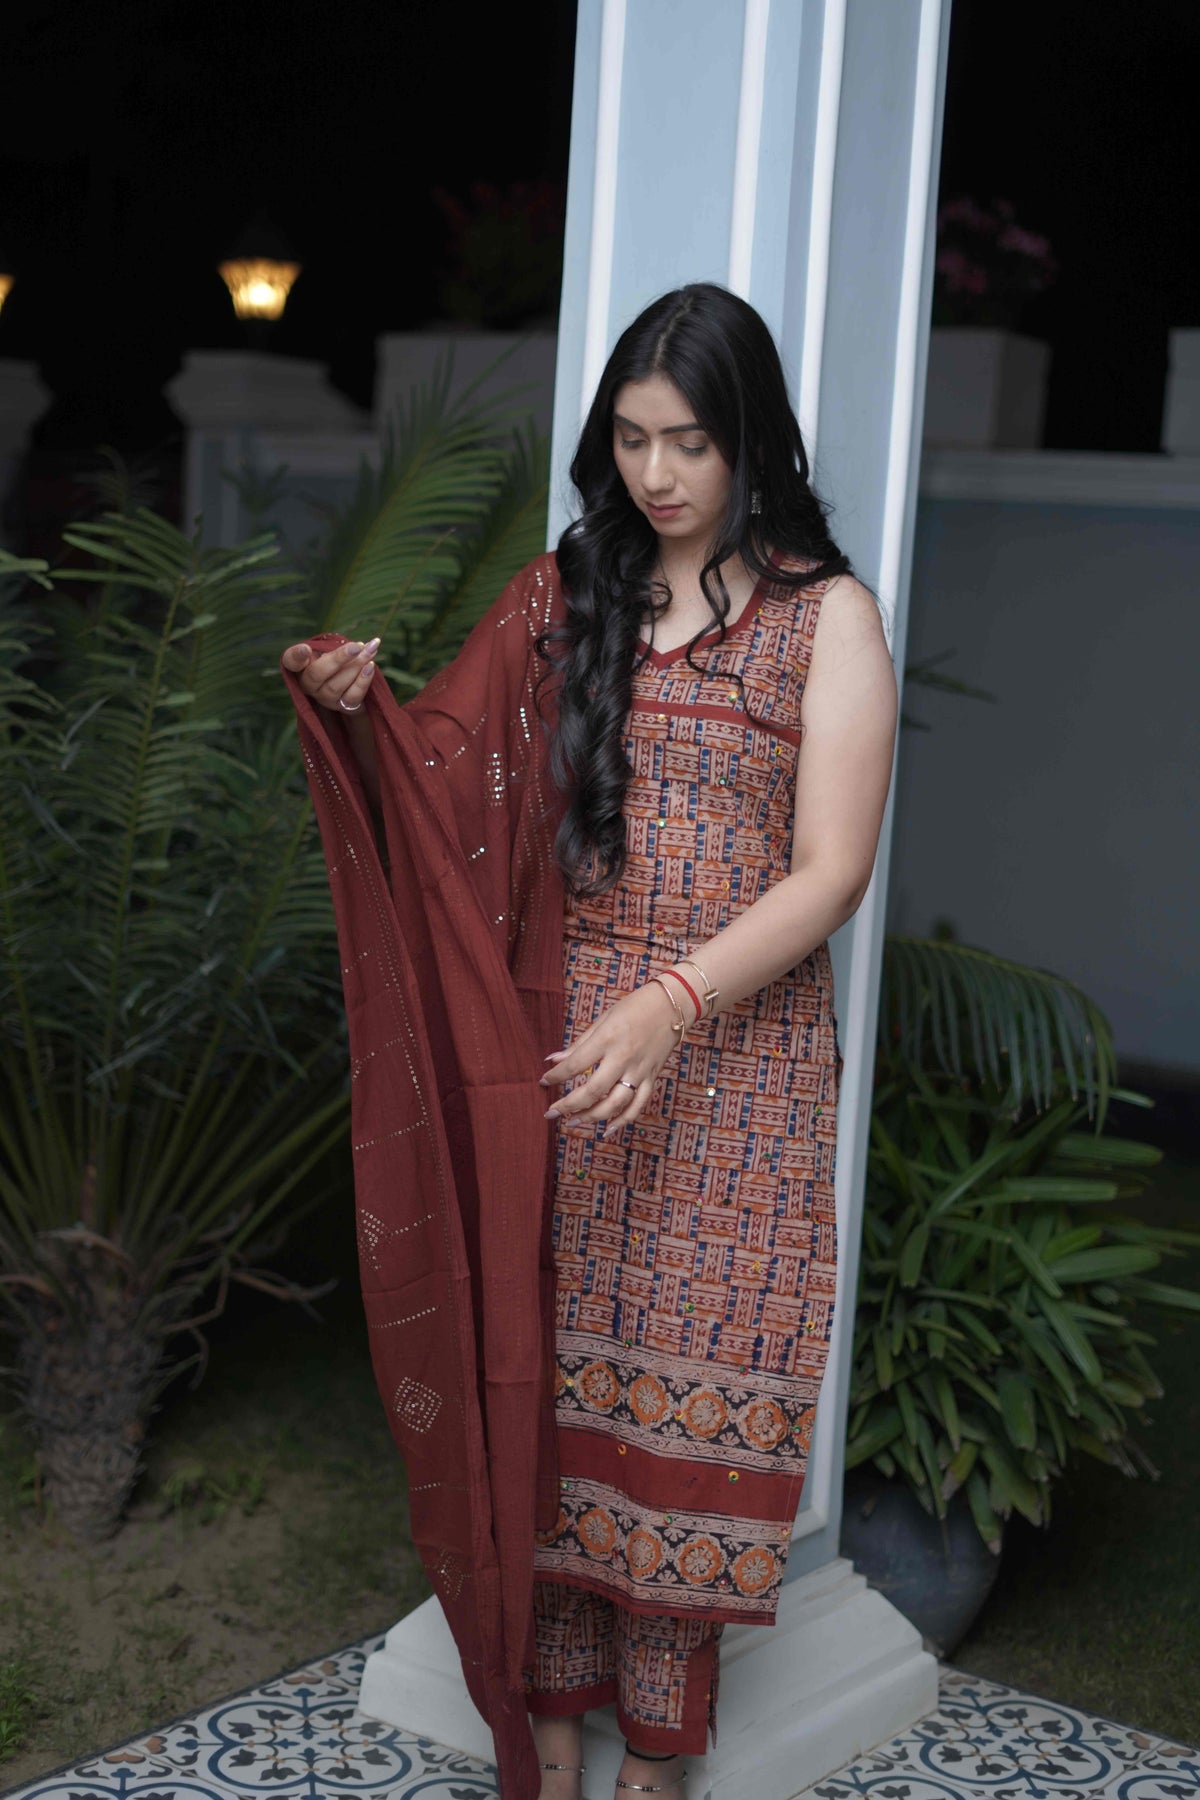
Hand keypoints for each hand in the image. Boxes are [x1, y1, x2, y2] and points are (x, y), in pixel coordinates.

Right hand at [280, 635, 380, 712]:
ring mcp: (324, 698)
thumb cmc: (336, 660)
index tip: (305, 649)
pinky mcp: (341, 707)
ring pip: (336, 686)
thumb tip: (360, 646)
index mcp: (300, 666)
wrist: (348, 683)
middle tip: (356, 647)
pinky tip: (371, 667)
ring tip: (369, 652)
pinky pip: (352, 697)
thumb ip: (335, 646)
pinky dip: (363, 681)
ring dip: (355, 667)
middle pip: (317, 674)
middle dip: (338, 659)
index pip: (291, 661)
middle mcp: (308, 685)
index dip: (296, 656)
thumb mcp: (329, 649)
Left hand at [541, 983, 684, 1141]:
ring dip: (591, 1117)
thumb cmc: (634, 1008)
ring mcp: (639, 1071)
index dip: (555, 1076)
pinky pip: (638, 1106)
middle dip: (568, 1105)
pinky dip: (623, 1121)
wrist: (672, 1006)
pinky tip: (607, 1130)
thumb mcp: (603, 1019)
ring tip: (573, 1121)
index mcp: (608, 1039)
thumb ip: (579, 1043)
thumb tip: (552, 1059)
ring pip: (614, 1104)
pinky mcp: (652, 1078)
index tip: (543, 1081)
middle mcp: (623, 1058)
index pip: (575, 1064)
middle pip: (593, 1091)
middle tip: (551, 1112)